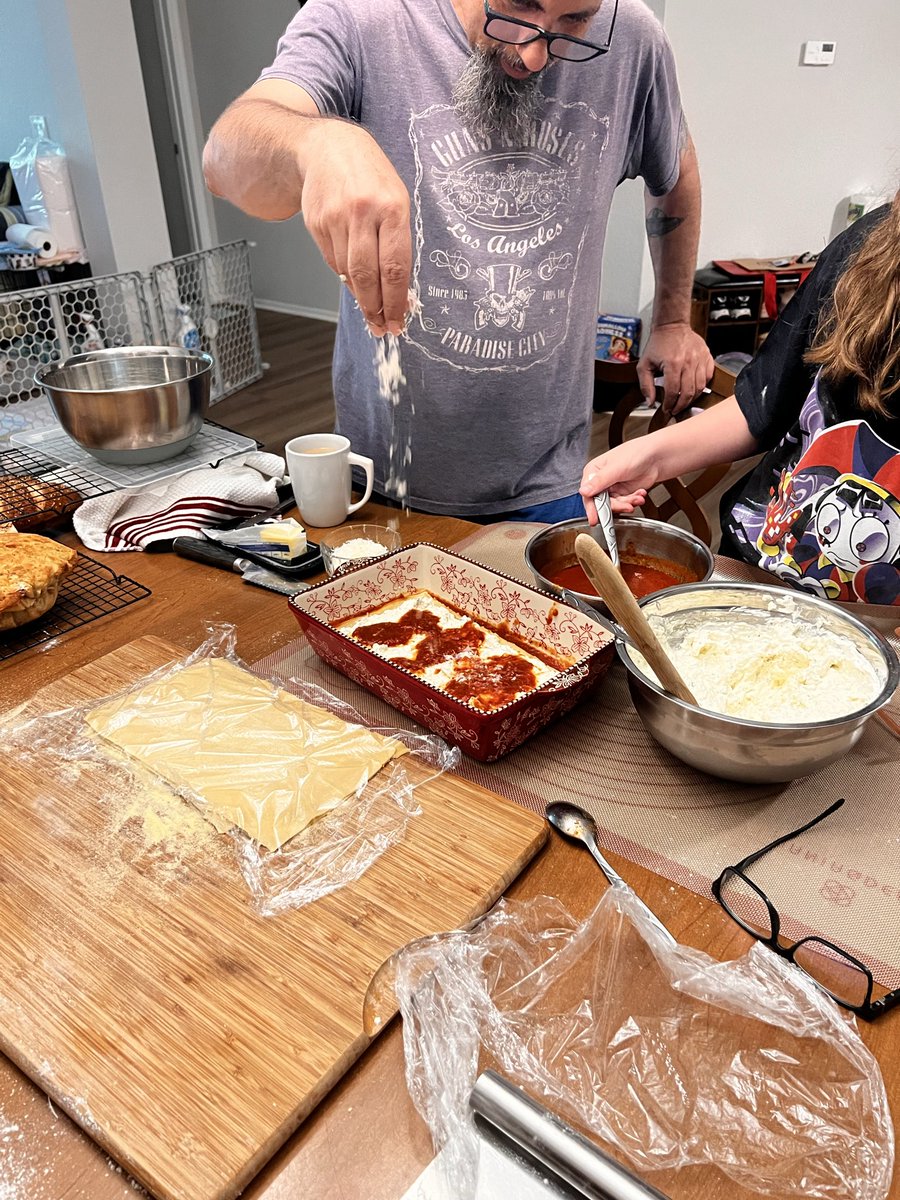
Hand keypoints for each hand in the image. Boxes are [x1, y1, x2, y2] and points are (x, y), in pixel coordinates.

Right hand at [300, 123, 411, 335]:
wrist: (326, 147)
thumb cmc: (369, 176)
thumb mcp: (395, 200)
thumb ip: (396, 243)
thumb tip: (397, 291)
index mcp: (391, 207)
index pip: (395, 266)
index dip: (396, 300)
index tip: (399, 321)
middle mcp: (362, 213)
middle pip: (368, 276)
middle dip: (376, 309)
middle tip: (382, 328)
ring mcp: (336, 219)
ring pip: (348, 273)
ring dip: (361, 297)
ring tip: (371, 310)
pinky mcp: (316, 223)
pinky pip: (333, 262)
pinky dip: (345, 277)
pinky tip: (354, 281)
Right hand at [579, 441, 660, 523]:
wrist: (657, 457)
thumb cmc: (636, 453)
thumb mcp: (615, 468)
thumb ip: (599, 481)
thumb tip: (583, 491)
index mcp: (594, 471)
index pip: (588, 494)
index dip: (592, 508)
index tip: (595, 519)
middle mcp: (601, 481)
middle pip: (602, 502)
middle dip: (616, 505)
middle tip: (627, 506)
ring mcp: (613, 487)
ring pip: (615, 505)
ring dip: (627, 503)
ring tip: (637, 498)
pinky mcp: (623, 492)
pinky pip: (625, 503)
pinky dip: (633, 501)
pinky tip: (639, 494)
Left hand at [637, 322, 713, 416]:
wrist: (672, 325)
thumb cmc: (658, 345)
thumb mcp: (644, 365)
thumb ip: (646, 385)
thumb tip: (650, 403)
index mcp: (672, 364)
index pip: (673, 391)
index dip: (670, 404)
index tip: (666, 409)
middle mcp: (688, 361)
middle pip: (689, 392)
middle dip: (681, 405)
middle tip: (675, 410)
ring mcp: (700, 358)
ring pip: (700, 387)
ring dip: (692, 399)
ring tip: (684, 402)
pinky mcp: (707, 356)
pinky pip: (709, 376)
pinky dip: (703, 386)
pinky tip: (694, 389)